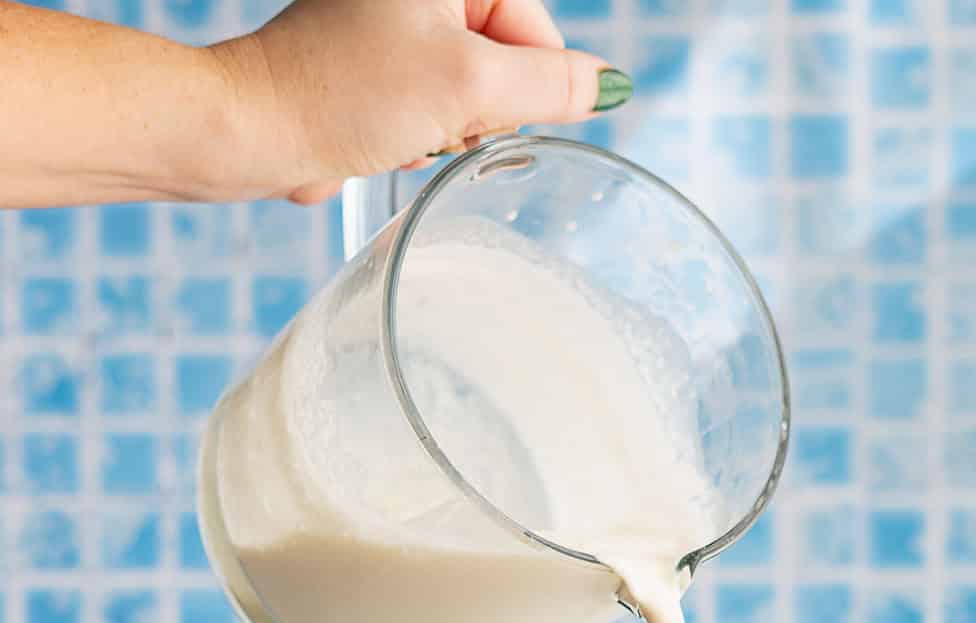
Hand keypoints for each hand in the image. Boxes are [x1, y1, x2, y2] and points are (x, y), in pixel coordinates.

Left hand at [214, 0, 631, 205]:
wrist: (257, 130)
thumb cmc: (348, 95)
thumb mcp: (468, 88)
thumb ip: (551, 85)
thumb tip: (611, 86)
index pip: (536, 30)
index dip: (522, 85)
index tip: (474, 106)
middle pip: (504, 64)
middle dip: (476, 110)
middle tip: (428, 116)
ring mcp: (393, 25)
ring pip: (467, 96)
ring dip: (444, 130)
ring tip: (398, 128)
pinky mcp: (372, 65)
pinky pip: (428, 108)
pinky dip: (415, 134)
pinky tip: (382, 138)